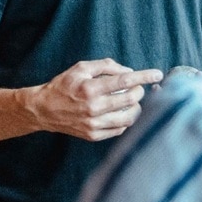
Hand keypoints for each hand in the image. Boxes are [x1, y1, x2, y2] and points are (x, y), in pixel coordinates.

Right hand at [29, 59, 162, 141]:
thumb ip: (105, 66)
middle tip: (138, 87)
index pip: (124, 81)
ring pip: (128, 118)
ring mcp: (94, 124)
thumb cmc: (64, 85)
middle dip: (140, 91)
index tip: (157, 73)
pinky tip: (123, 112)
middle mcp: (93, 108)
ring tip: (133, 101)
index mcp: (90, 88)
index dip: (143, 76)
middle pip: (129, 99)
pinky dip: (126, 120)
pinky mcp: (93, 135)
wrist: (44, 109)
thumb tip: (128, 71)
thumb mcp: (81, 67)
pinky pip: (119, 129)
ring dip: (136, 107)